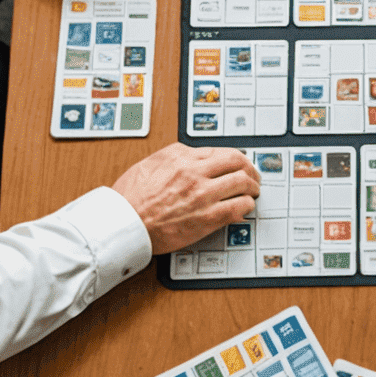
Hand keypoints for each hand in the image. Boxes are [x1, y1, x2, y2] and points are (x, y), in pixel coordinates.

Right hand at [112, 143, 260, 254]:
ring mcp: (202, 196)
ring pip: (242, 184)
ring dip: (252, 187)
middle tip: (253, 175)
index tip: (237, 163)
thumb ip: (175, 156)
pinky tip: (245, 208)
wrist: (122, 225)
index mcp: (182, 157)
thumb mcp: (151, 163)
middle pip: (237, 162)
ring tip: (253, 192)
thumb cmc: (129, 198)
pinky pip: (237, 208)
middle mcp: (195, 173)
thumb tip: (192, 154)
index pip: (220, 151)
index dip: (234, 158)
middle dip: (250, 168)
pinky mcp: (206, 219)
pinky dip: (246, 206)